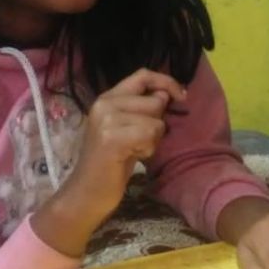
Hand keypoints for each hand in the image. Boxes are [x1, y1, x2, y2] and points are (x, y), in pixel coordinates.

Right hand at [32, 69, 185, 256]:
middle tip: (139, 142)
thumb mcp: (127, 129)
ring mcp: (106, 119)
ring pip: (155, 120)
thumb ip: (142, 109)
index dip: (166, 82)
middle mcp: (104, 103)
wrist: (86, 193)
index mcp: (106, 98)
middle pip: (155, 101)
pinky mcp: (111, 138)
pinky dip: (148, 149)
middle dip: (157, 124)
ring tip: (133, 151)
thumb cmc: (110, 164)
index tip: (182, 96)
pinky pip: (150, 134)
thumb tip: (168, 94)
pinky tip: (132, 157)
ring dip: (152, 140)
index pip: (143, 75)